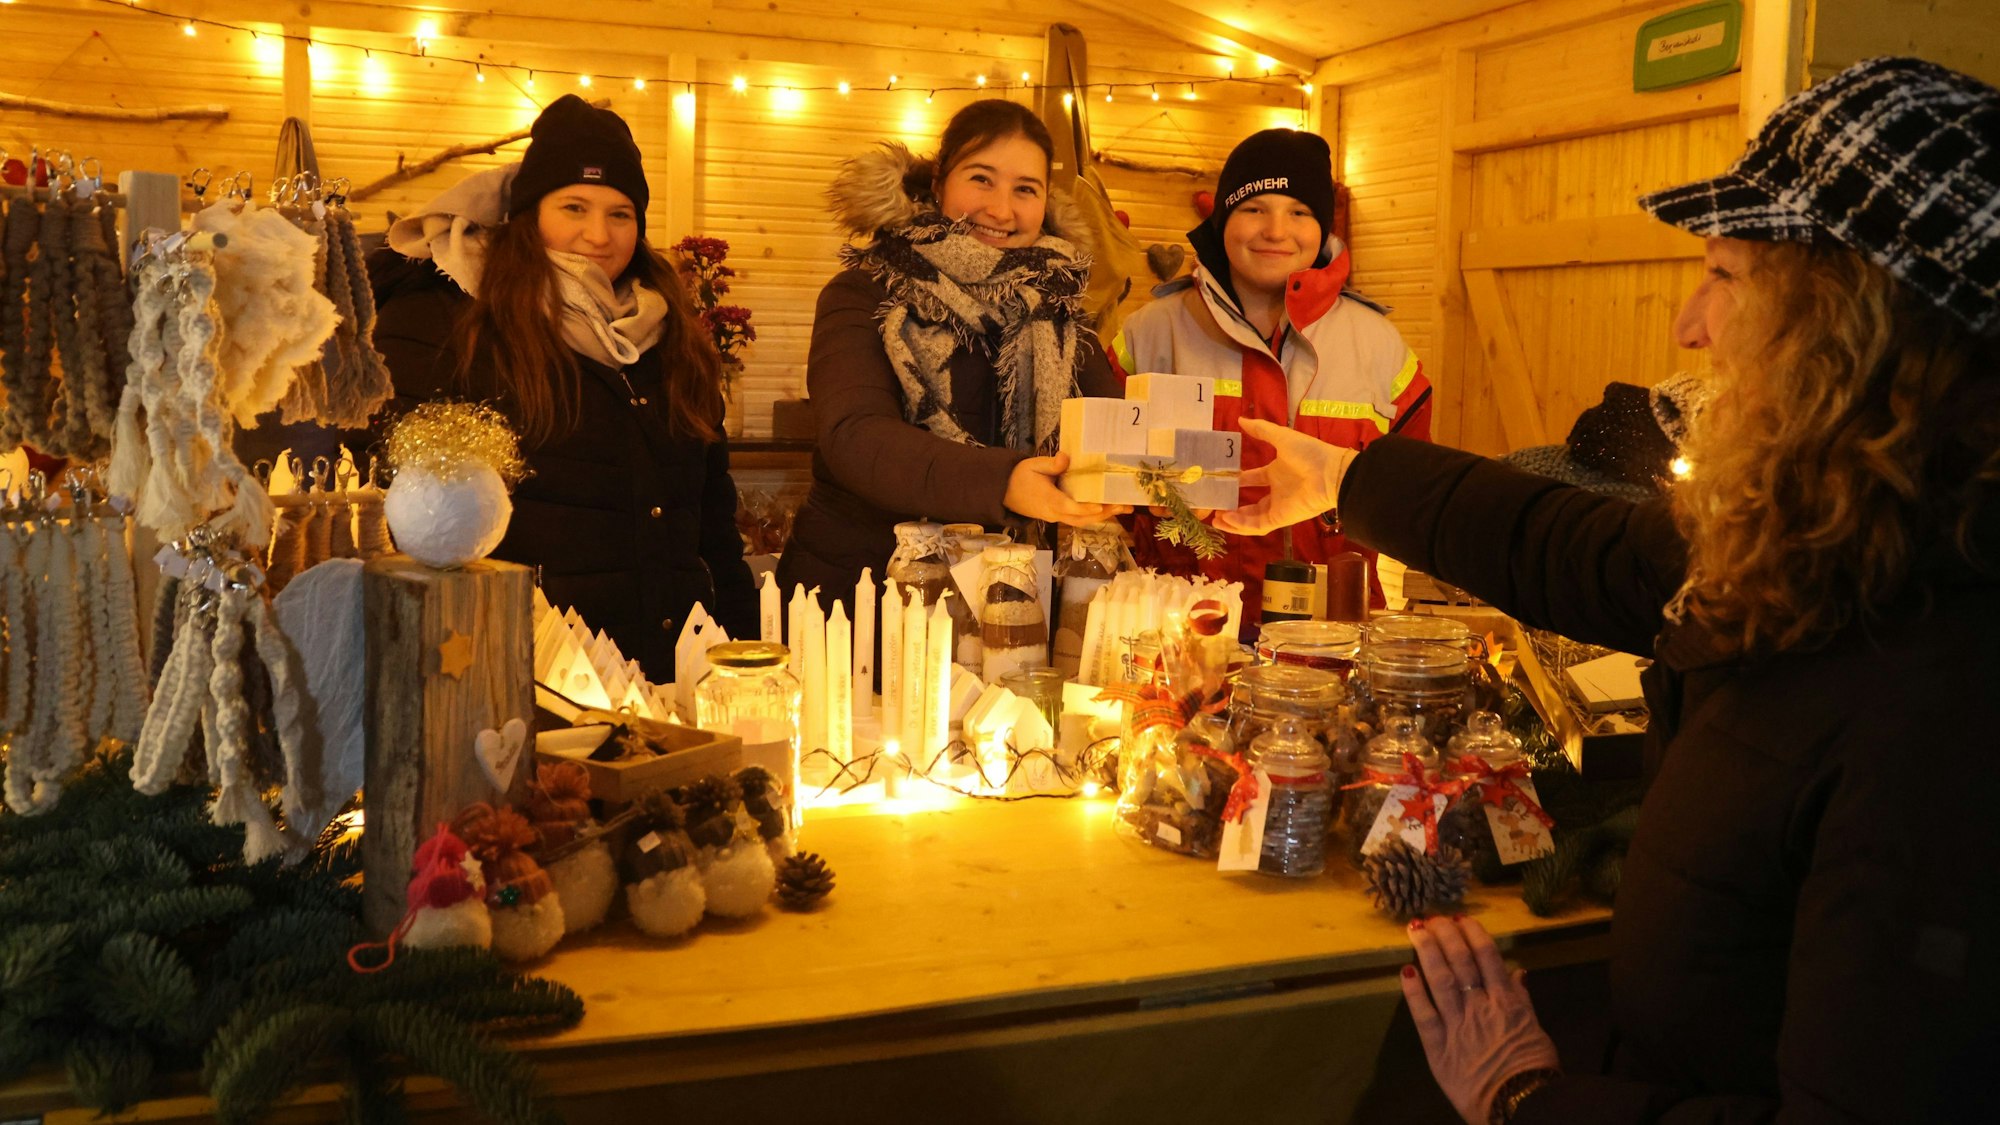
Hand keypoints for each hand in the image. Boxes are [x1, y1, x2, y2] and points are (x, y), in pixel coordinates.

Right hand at [1004, 452, 1132, 526]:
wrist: (1002, 491)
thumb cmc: (1019, 476)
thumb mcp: (1033, 465)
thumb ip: (1051, 463)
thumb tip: (1065, 458)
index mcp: (1048, 500)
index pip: (1070, 507)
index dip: (1087, 508)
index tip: (1103, 505)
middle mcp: (1054, 513)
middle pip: (1082, 519)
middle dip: (1104, 514)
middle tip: (1125, 506)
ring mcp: (1055, 517)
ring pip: (1081, 521)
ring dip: (1102, 516)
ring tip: (1121, 508)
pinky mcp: (1056, 516)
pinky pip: (1077, 519)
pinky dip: (1092, 515)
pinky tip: (1105, 509)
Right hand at [1209, 418, 1356, 536]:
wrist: (1331, 473)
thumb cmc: (1309, 453)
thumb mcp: (1281, 437)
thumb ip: (1261, 430)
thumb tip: (1240, 419)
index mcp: (1277, 472)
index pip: (1253, 479)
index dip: (1237, 481)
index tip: (1221, 480)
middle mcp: (1277, 491)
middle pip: (1251, 503)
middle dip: (1232, 506)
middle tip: (1214, 505)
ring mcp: (1279, 507)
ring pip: (1251, 518)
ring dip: (1233, 520)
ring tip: (1215, 519)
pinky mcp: (1280, 519)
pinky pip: (1257, 526)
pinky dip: (1241, 525)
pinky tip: (1226, 520)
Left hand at [1401, 915, 1561, 1124]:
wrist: (1519, 1103)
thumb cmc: (1534, 1070)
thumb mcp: (1535, 1029)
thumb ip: (1522, 1000)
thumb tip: (1518, 971)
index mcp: (1507, 1001)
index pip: (1487, 956)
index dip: (1472, 933)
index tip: (1461, 918)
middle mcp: (1480, 1006)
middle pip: (1460, 961)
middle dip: (1445, 935)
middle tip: (1432, 916)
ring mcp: (1457, 1025)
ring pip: (1440, 979)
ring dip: (1427, 951)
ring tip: (1416, 929)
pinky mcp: (1438, 1048)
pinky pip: (1423, 1015)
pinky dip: (1413, 992)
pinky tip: (1404, 970)